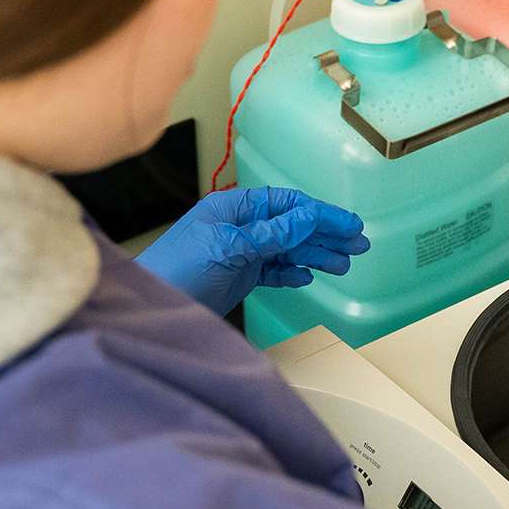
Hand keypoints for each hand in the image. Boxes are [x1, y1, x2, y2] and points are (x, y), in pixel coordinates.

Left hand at [138, 187, 369, 316]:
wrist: (150, 304)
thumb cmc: (177, 269)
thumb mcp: (229, 247)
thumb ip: (272, 234)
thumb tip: (308, 216)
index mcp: (234, 208)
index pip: (288, 204)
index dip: (321, 213)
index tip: (350, 224)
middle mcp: (239, 226)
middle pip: (292, 225)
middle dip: (326, 234)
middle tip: (359, 246)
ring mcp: (239, 251)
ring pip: (287, 250)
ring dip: (315, 255)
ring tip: (344, 265)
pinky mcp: (237, 276)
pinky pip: (272, 271)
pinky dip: (291, 273)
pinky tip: (308, 277)